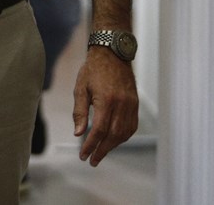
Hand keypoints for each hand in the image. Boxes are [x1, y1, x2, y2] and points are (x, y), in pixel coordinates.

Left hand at [72, 47, 138, 165]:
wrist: (112, 53)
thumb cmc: (93, 69)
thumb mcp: (80, 88)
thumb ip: (79, 112)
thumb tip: (78, 133)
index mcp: (106, 100)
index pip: (99, 130)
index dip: (91, 145)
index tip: (84, 155)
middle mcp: (121, 104)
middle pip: (113, 135)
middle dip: (102, 150)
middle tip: (92, 160)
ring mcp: (131, 104)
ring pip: (124, 133)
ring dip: (113, 145)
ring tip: (101, 151)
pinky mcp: (135, 104)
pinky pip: (131, 126)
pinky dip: (123, 136)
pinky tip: (114, 140)